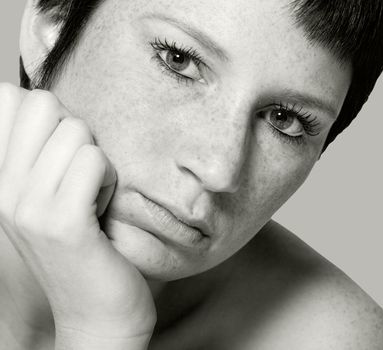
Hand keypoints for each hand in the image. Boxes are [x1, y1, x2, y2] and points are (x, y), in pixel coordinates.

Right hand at [0, 83, 155, 344]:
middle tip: (80, 174)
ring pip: (77, 131)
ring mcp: (29, 207)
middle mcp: (3, 190)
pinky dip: (110, 180)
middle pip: (43, 103)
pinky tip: (103, 208)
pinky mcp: (63, 223)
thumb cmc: (84, 244)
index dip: (47, 114)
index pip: (7, 98)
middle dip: (76, 132)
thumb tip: (43, 97)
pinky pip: (94, 161)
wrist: (97, 310)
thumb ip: (40, 149)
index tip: (59, 153)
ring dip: (99, 161)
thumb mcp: (47, 194)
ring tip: (93, 196)